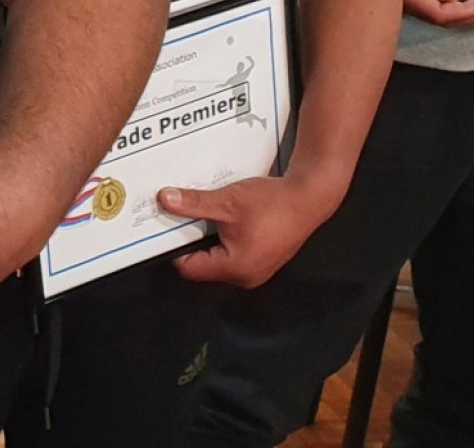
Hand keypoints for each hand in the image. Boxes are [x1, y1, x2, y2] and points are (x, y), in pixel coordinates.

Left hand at [158, 177, 331, 288]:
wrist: (308, 197)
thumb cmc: (275, 204)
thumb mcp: (227, 201)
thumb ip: (193, 203)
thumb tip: (166, 200)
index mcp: (236, 268)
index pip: (189, 267)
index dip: (173, 246)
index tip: (164, 227)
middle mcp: (246, 275)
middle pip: (201, 264)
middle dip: (190, 240)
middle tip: (181, 217)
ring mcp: (254, 269)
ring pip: (216, 257)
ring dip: (207, 236)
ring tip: (205, 215)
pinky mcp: (260, 259)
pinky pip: (230, 252)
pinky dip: (222, 236)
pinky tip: (222, 218)